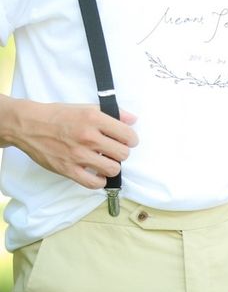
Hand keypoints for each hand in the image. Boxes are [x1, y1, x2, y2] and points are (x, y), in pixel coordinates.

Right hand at [11, 101, 138, 188]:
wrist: (29, 125)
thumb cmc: (59, 115)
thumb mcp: (87, 107)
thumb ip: (114, 113)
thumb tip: (134, 120)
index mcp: (95, 119)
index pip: (128, 135)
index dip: (131, 139)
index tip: (128, 141)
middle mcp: (88, 137)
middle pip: (123, 154)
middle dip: (122, 152)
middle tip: (114, 150)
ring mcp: (78, 155)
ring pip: (112, 169)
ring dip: (112, 166)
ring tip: (105, 161)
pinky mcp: (67, 169)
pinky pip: (93, 183)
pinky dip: (99, 180)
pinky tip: (97, 173)